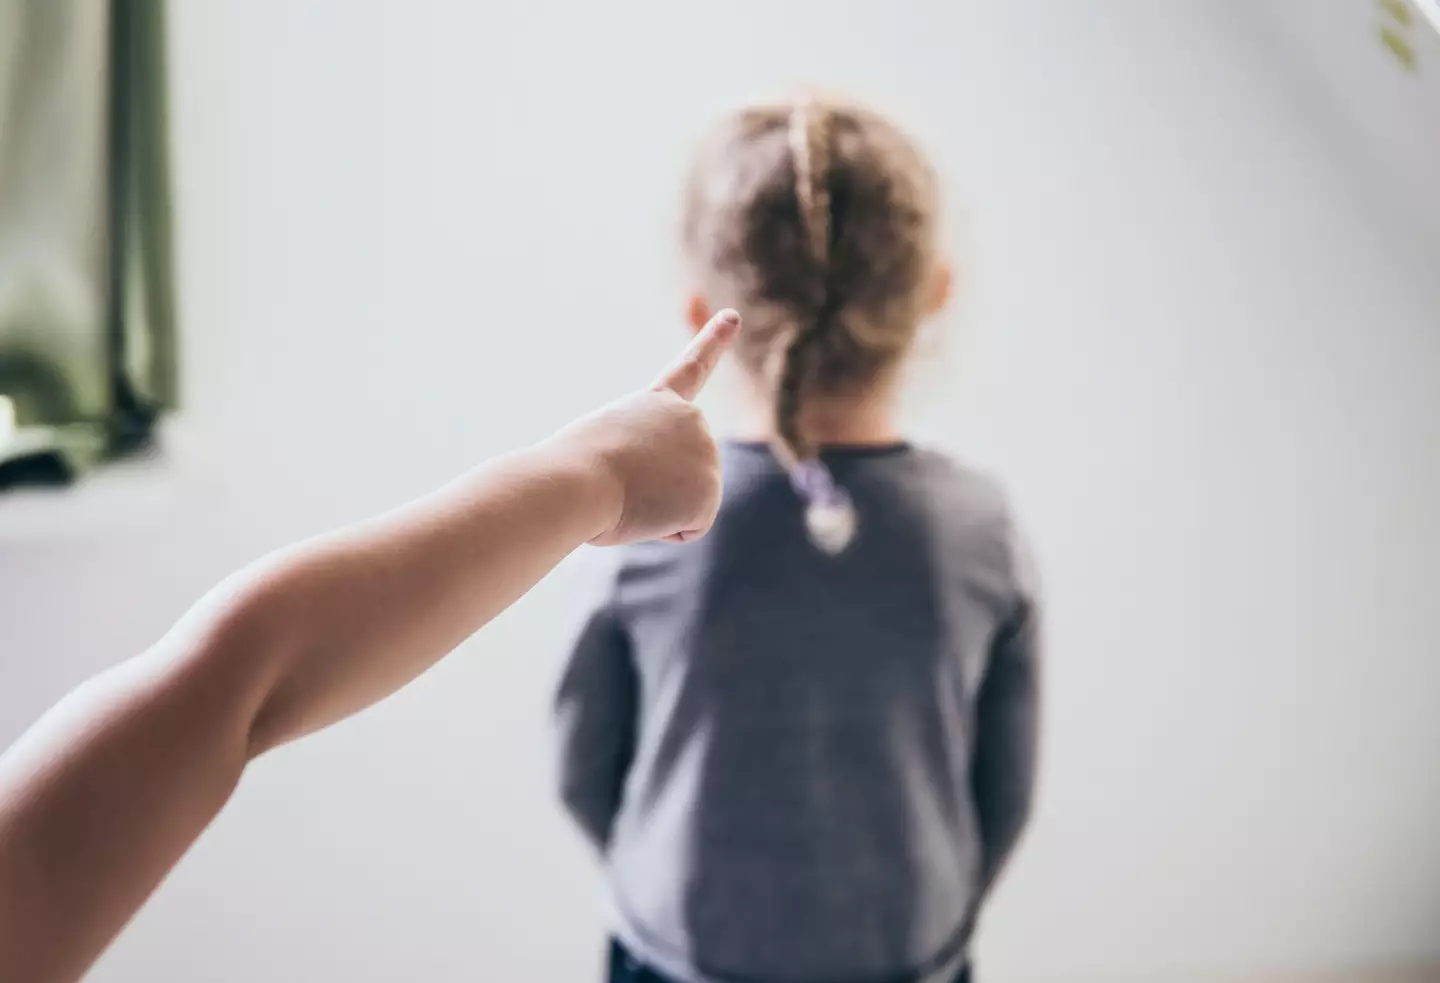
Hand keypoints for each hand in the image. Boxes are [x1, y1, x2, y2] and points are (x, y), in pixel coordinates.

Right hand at [552, 309, 739, 545]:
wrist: (575, 481)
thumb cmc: (564, 473)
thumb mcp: (592, 454)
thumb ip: (627, 465)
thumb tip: (630, 494)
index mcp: (655, 401)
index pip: (690, 368)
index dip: (713, 341)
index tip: (734, 316)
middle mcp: (689, 418)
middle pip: (681, 472)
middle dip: (655, 488)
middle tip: (621, 480)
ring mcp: (706, 451)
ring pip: (682, 503)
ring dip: (654, 510)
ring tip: (628, 492)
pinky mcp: (711, 490)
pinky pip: (687, 527)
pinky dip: (663, 530)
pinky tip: (644, 509)